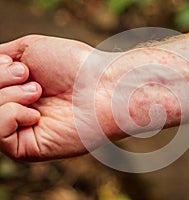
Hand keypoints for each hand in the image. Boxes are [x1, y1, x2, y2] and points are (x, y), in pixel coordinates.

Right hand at [0, 35, 95, 160]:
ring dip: (7, 95)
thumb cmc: (73, 65)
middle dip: (1, 80)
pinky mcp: (27, 149)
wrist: (100, 85)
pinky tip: (35, 113)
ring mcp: (20, 130)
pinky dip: (10, 115)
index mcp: (15, 90)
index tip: (21, 67)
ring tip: (37, 90)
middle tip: (30, 77)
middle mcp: (15, 110)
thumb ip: (0, 60)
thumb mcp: (28, 49)